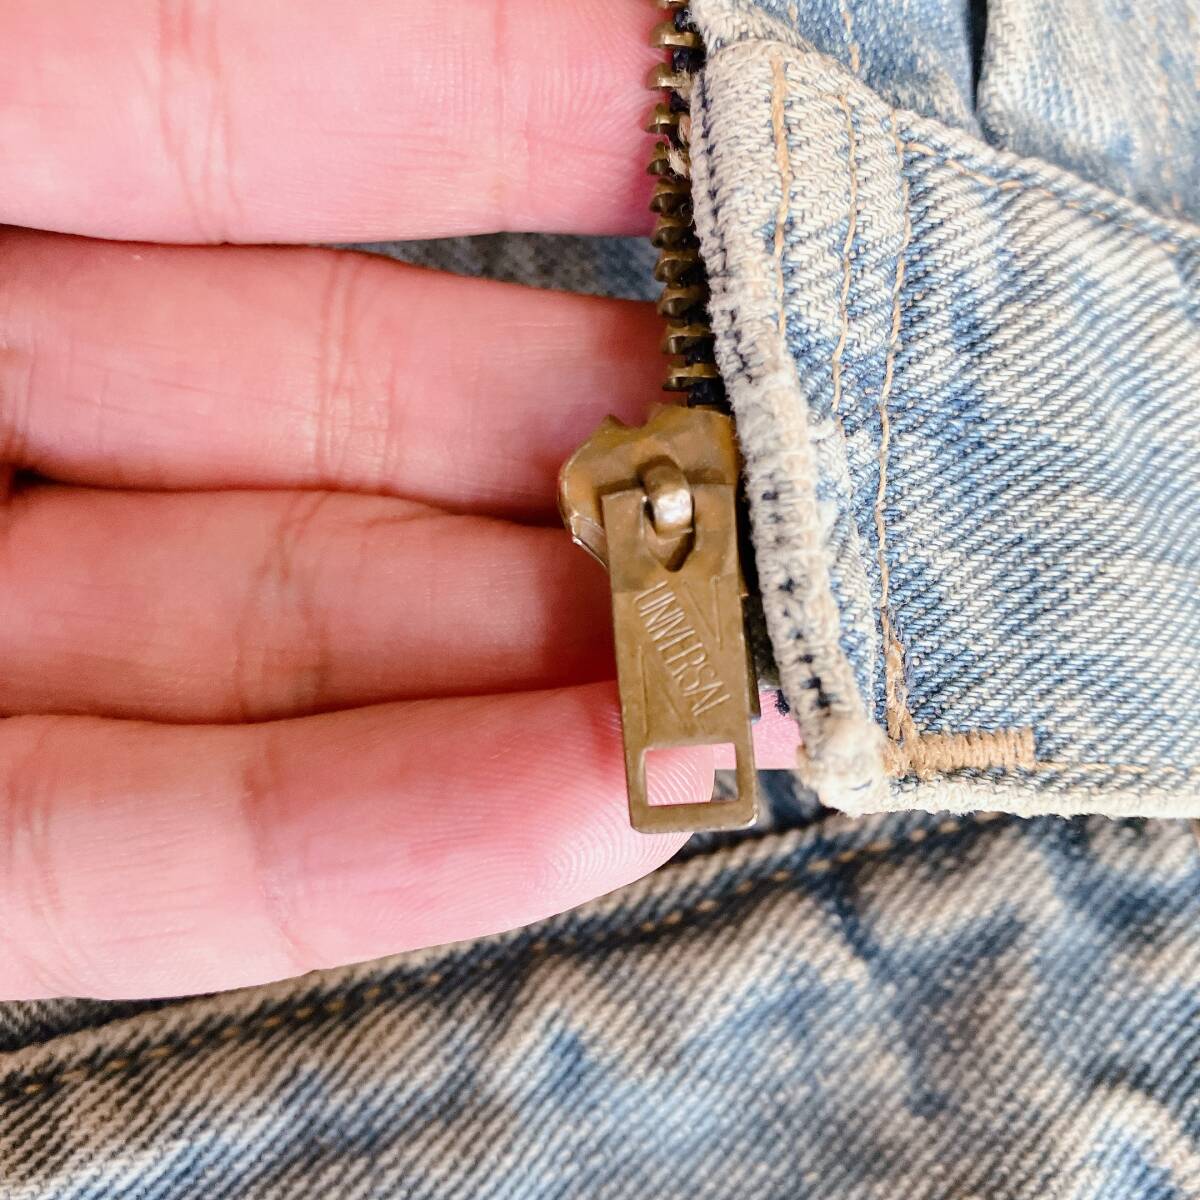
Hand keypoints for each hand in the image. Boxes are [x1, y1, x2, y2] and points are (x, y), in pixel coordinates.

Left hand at [0, 0, 797, 1000]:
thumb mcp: (3, 52)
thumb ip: (235, 61)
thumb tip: (613, 39)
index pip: (259, 130)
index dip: (514, 124)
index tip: (740, 159)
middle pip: (324, 452)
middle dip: (576, 476)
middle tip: (803, 500)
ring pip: (277, 676)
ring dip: (531, 692)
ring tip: (758, 682)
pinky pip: (130, 861)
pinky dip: (366, 849)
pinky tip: (595, 812)